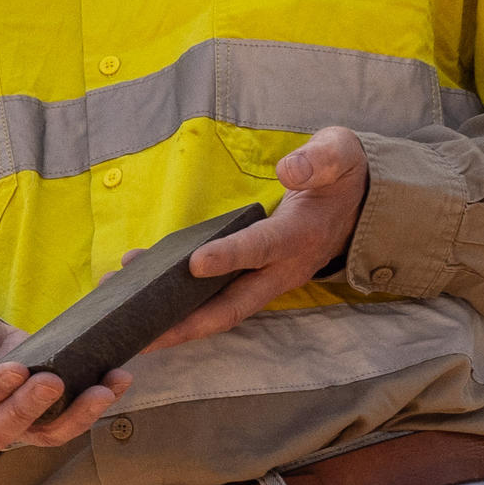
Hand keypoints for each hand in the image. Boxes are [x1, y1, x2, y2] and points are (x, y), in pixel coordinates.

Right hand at [0, 281, 123, 452]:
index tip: (17, 366)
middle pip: (2, 432)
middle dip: (31, 411)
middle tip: (55, 379)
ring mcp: (13, 417)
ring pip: (43, 433)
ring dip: (76, 416)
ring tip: (105, 386)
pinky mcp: (42, 411)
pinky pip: (67, 419)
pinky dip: (94, 404)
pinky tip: (119, 377)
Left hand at [147, 126, 367, 352]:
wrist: (359, 204)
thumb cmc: (341, 177)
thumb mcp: (340, 155)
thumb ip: (318, 160)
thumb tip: (290, 169)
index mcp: (299, 236)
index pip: (261, 248)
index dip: (230, 256)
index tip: (194, 262)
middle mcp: (280, 270)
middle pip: (230, 307)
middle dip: (185, 323)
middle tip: (140, 330)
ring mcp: (264, 282)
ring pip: (215, 312)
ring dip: (171, 320)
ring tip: (124, 315)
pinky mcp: (249, 282)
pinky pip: (210, 301)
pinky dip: (177, 306)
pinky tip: (138, 293)